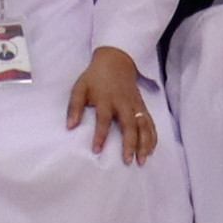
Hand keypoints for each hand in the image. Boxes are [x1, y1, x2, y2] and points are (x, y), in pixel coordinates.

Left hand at [69, 43, 159, 162]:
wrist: (115, 61)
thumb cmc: (95, 78)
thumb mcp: (80, 88)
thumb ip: (74, 107)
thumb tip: (70, 126)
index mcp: (106, 99)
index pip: (103, 120)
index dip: (100, 135)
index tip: (97, 150)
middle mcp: (123, 103)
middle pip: (129, 125)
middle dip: (130, 144)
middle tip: (127, 161)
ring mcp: (135, 105)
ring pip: (143, 126)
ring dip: (144, 144)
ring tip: (142, 160)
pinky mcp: (142, 106)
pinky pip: (150, 123)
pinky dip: (152, 137)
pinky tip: (151, 150)